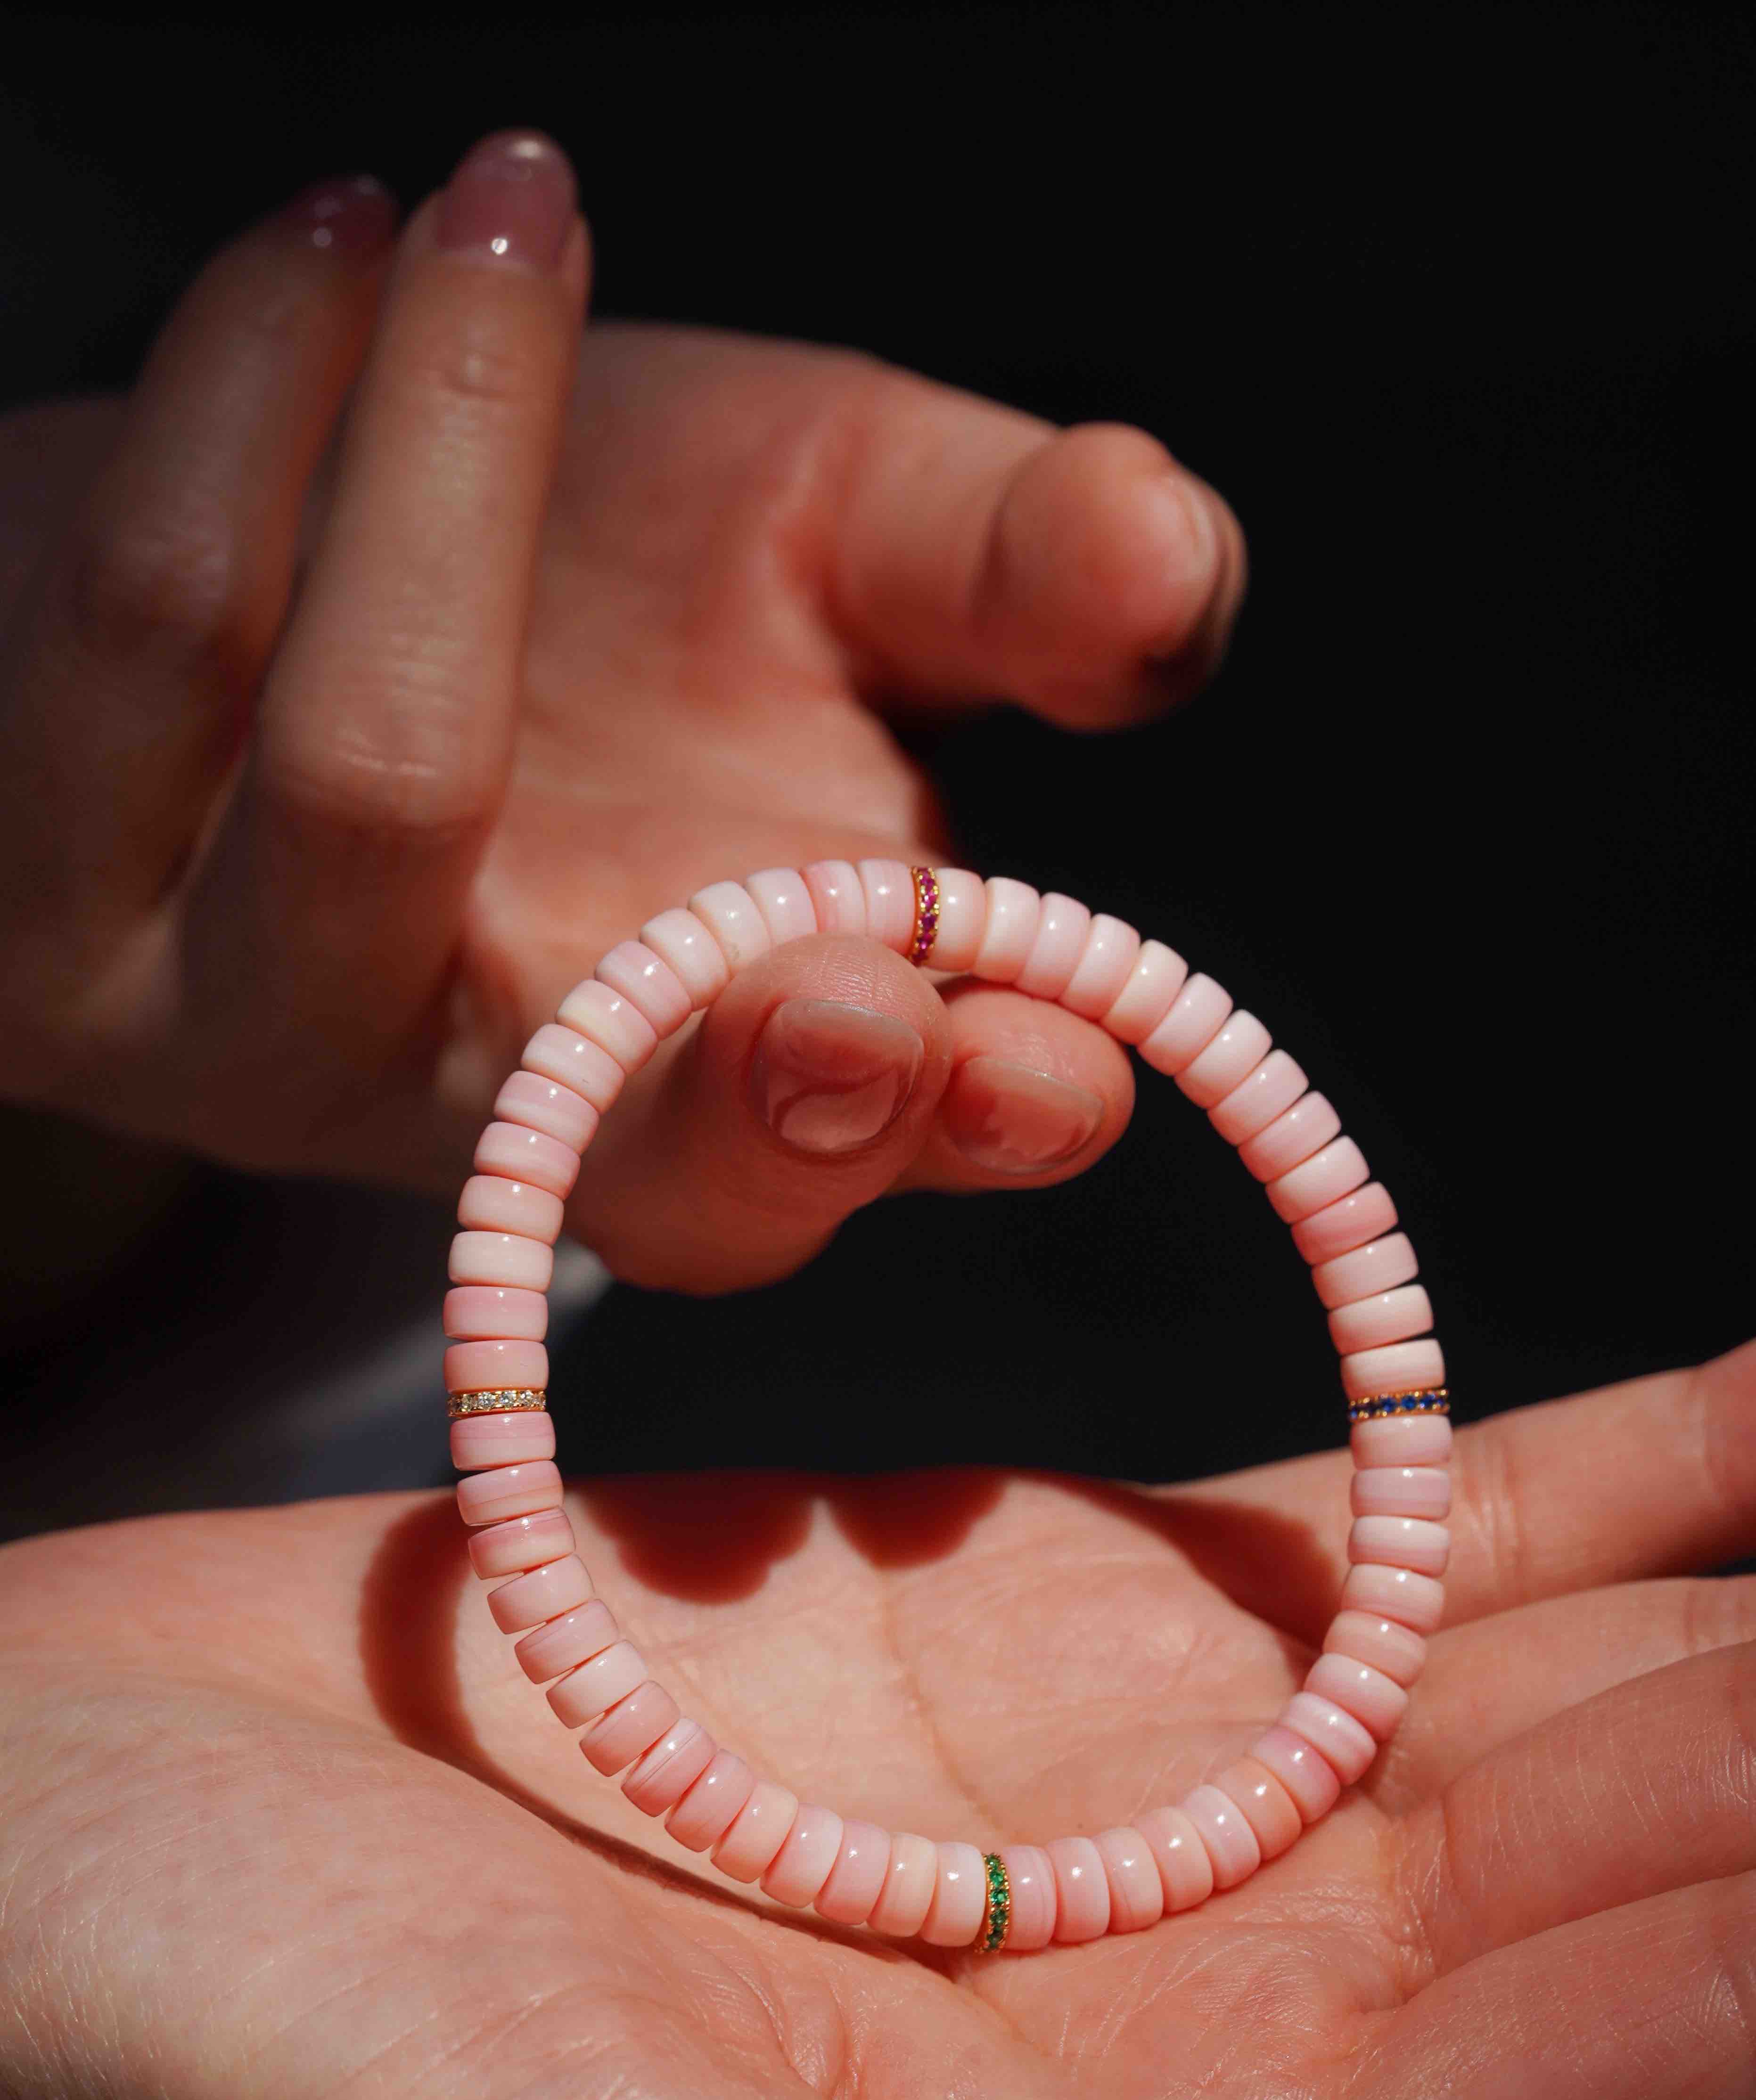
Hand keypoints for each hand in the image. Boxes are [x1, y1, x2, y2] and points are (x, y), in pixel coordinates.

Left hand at [0, 134, 1242, 1290]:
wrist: (260, 520)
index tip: (1038, 1080)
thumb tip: (1172, 575)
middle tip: (860, 976)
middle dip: (751, 1071)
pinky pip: (171, 610)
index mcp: (677, 1063)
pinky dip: (271, 380)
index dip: (921, 1147)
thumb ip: (1014, 585)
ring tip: (507, 211)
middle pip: (594, 1137)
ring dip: (467, 461)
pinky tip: (344, 244)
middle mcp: (457, 1081)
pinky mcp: (46, 864)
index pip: (806, 1170)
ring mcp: (229, 999)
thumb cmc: (593, 569)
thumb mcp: (833, 548)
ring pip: (382, 783)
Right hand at [5, 1347, 1750, 2099]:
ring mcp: (1123, 1800)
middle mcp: (1168, 2014)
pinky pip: (1364, 1540)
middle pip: (1594, 1875)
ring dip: (1737, 1610)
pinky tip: (1736, 1426)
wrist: (61, 1853)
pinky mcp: (1032, 1623)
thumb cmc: (235, 2082)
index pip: (1560, 2089)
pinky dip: (1560, 1472)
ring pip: (1525, 1695)